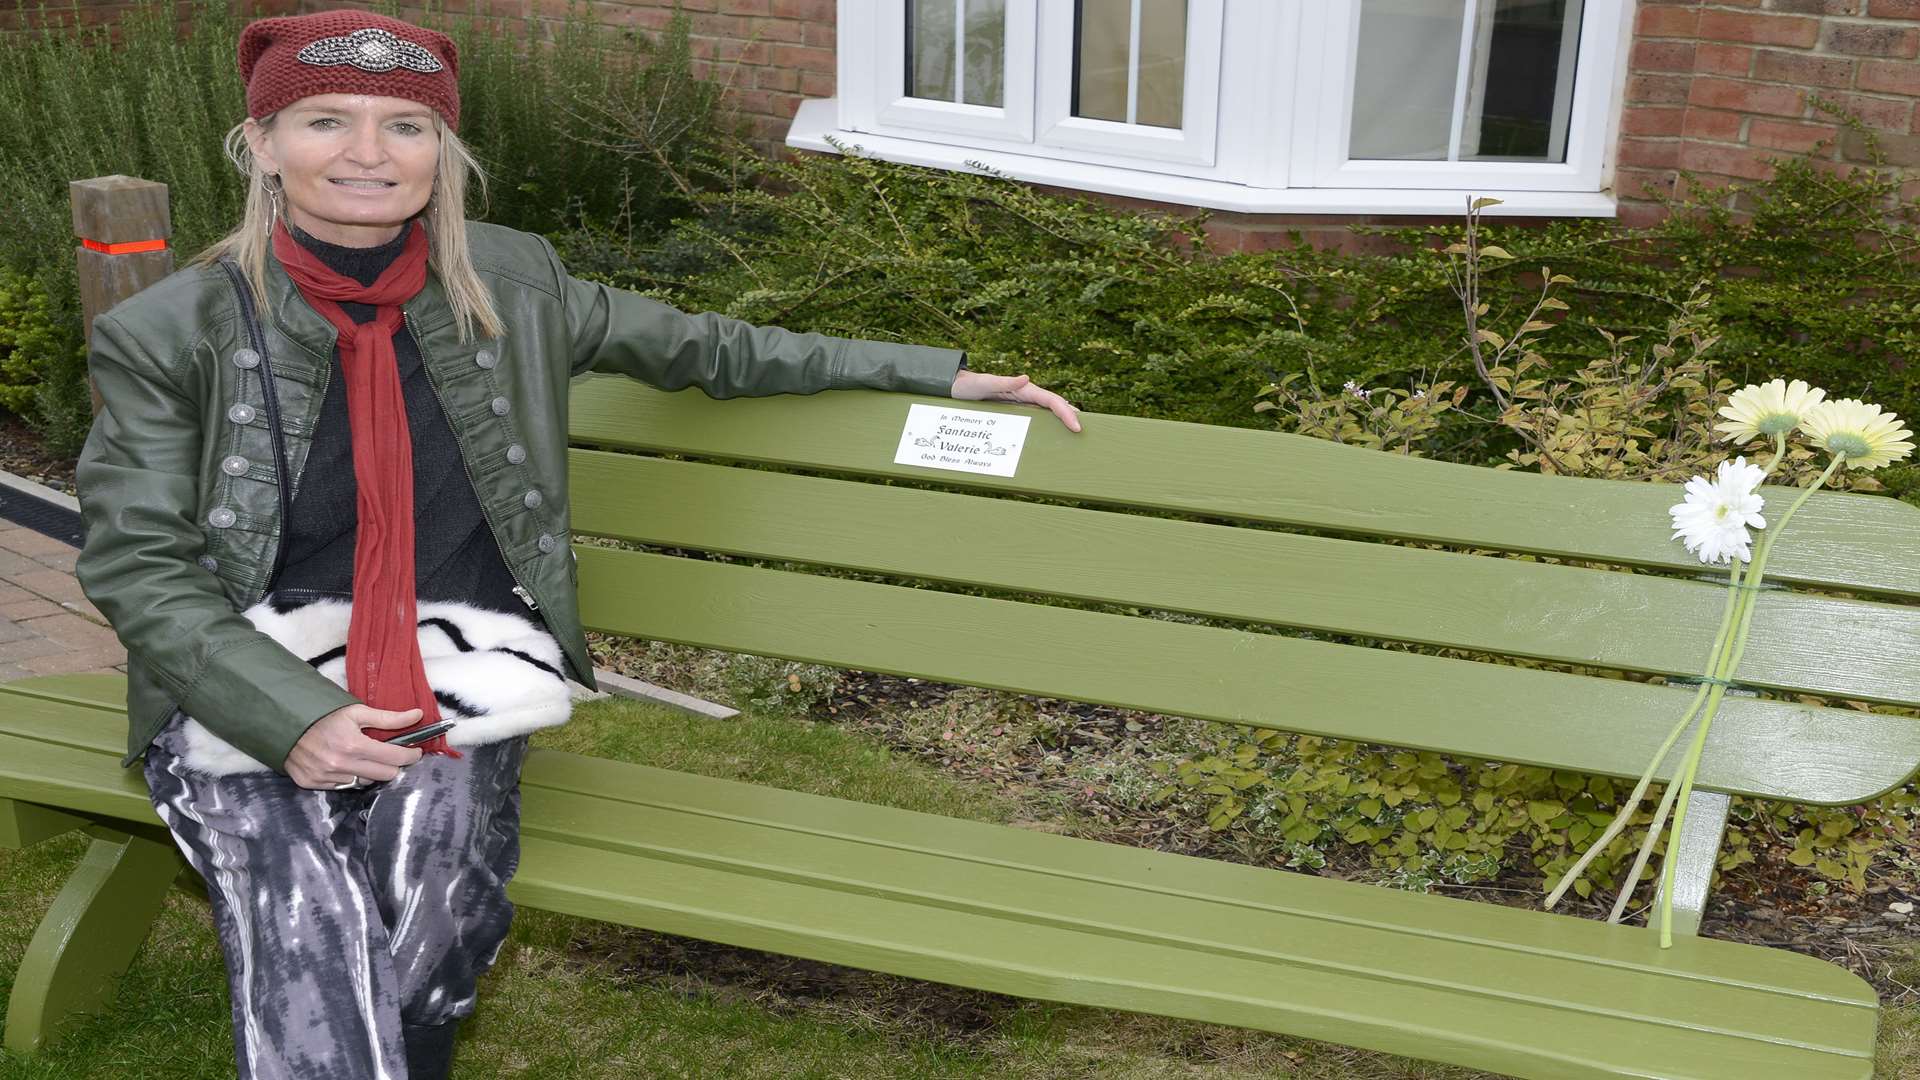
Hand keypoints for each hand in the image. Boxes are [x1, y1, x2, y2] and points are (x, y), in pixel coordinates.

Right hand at [285, 704, 426, 789]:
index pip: (395, 759)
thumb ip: (389, 717)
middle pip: (385, 775)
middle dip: (393, 765)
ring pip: (364, 782)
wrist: (285, 723)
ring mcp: (325, 777)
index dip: (410, 755)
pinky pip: (343, 786)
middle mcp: (340, 765)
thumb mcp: (356, 711)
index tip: (415, 751)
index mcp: (354, 745)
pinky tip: (344, 763)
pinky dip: (349, 777)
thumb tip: (418, 715)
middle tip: (392, 755)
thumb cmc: (323, 715)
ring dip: (369, 771)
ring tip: (364, 757)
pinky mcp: (312, 784)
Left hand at [950, 370, 1081, 431]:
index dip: (1066, 412)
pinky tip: (1049, 438)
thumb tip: (1027, 378)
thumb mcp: (985, 383)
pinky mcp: (1013, 412)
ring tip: (1073, 435)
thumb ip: (1004, 381)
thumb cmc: (969, 385)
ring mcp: (1020, 405)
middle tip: (1083, 433)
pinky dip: (1045, 427)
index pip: (1052, 400)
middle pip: (1054, 406)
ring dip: (1060, 422)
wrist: (955, 388)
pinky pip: (1034, 420)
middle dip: (1070, 417)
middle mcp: (1025, 396)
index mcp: (1023, 389)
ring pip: (1046, 414)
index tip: (1077, 425)